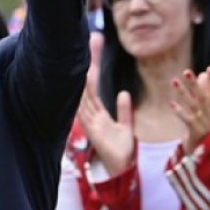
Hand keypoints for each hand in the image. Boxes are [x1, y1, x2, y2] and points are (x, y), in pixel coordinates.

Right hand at [77, 33, 134, 176]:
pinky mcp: (92, 129)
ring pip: (86, 93)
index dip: (94, 65)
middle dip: (91, 61)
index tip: (95, 46)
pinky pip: (86, 109)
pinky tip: (82, 84)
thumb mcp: (126, 126)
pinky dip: (83, 97)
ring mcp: (89, 120)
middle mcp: (90, 113)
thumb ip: (124, 110)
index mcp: (97, 112)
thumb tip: (123, 92)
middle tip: (93, 39)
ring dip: (86, 75)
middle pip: (88, 83)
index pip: (93, 84)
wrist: (121, 169)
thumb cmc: (121, 150)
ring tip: (86, 56)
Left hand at [171, 65, 209, 153]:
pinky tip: (171, 103)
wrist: (203, 152)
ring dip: (183, 93)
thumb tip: (202, 74)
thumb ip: (203, 93)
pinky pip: (187, 120)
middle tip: (186, 71)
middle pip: (203, 96)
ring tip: (173, 81)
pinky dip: (180, 111)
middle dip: (194, 83)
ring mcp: (203, 123)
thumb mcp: (205, 110)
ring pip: (193, 106)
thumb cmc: (202, 126)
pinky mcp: (196, 131)